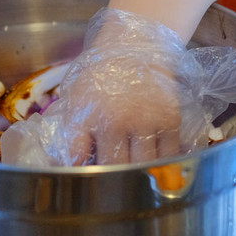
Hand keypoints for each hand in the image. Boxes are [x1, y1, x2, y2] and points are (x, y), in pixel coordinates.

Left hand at [0, 8, 209, 166]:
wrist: (137, 42)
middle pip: (113, 169)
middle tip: (110, 192)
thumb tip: (65, 164)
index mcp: (84, 114)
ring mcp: (145, 121)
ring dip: (139, 179)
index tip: (79, 187)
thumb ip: (72, 128)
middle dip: (110, 183)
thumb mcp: (76, 94)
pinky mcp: (170, 119)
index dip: (76, 176)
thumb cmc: (101, 71)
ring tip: (135, 185)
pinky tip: (159, 171)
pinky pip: (170, 157)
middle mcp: (114, 120)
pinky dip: (165, 168)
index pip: (76, 159)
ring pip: (143, 168)